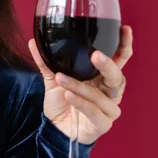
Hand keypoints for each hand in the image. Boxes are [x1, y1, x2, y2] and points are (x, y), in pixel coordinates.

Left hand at [28, 26, 132, 144]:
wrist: (56, 128)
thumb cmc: (62, 101)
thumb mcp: (53, 78)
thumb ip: (45, 61)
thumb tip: (34, 41)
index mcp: (102, 77)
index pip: (119, 59)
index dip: (124, 45)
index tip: (124, 29)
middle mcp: (110, 92)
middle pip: (117, 77)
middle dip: (108, 65)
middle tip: (96, 55)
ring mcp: (108, 109)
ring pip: (101, 95)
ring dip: (80, 86)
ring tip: (61, 78)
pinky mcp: (102, 124)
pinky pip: (94, 112)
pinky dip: (80, 102)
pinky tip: (68, 95)